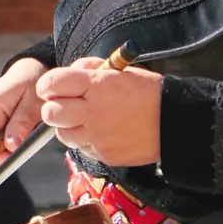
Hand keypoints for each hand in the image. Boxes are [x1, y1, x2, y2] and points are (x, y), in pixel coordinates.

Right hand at [0, 57, 47, 168]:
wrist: (32, 68)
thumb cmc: (35, 82)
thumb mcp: (35, 102)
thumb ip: (22, 123)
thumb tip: (11, 147)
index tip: (13, 158)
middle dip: (4, 152)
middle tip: (27, 141)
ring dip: (10, 145)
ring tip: (28, 128)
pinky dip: (12, 138)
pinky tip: (24, 127)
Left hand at [38, 57, 162, 167]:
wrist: (174, 124)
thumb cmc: (149, 93)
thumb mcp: (121, 70)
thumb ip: (91, 68)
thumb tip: (70, 72)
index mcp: (97, 85)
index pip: (52, 84)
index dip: (48, 86)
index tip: (52, 88)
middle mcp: (93, 112)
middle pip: (50, 113)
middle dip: (54, 108)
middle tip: (67, 106)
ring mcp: (97, 136)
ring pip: (62, 134)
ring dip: (68, 127)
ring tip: (86, 121)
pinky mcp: (103, 155)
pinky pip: (82, 148)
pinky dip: (87, 141)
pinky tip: (103, 132)